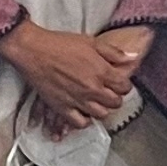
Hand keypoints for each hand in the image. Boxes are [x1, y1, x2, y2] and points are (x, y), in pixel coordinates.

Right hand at [0, 19, 142, 132]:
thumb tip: (132, 57)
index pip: (125, 87)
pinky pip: (80, 123)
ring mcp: (78, 100)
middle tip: (108, 92)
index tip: (118, 82)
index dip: (124, 85)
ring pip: (101, 114)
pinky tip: (82, 111)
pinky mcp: (63, 108)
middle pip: (115, 103)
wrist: (34, 50)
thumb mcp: (91, 42)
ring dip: (102, 108)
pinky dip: (84, 120)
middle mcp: (92, 89)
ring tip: (96, 101)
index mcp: (102, 71)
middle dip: (115, 97)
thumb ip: (114, 53)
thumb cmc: (61, 44)